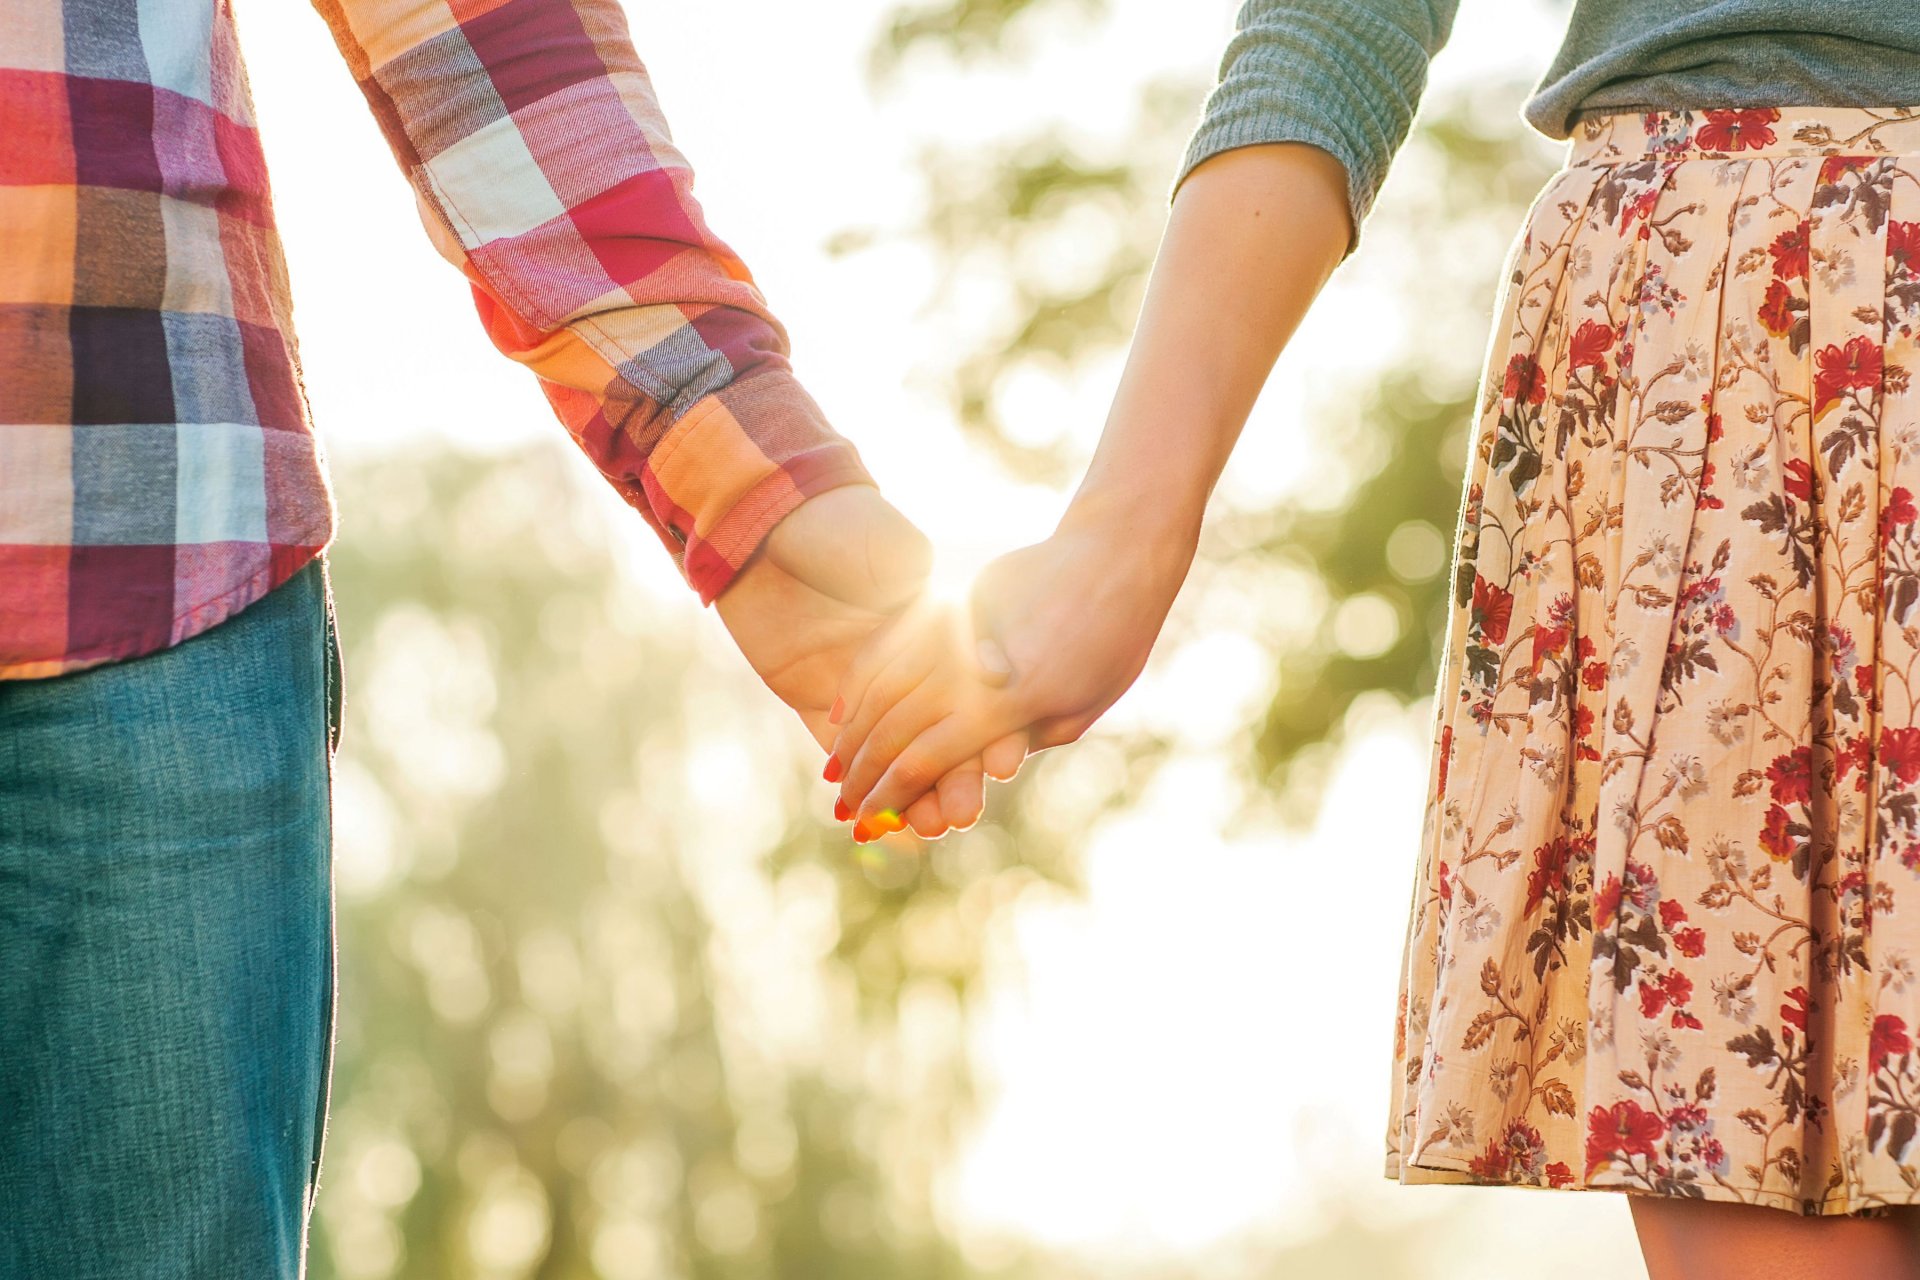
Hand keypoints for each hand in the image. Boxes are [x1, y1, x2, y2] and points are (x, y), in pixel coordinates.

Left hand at [715, 485, 1020, 837]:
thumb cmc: (838, 526)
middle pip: (939, 731)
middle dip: (954, 775)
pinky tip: (885, 824)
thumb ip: (946, 618)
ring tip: (930, 827)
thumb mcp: (893, 553)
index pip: (970, 690)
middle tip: (964, 813)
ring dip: (916, 793)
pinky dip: (868, 787)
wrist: (766, 521)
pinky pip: (847, 754)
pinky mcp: (819, 702)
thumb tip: (989, 663)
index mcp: (936, 629)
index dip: (989, 728)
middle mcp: (906, 664)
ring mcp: (863, 687)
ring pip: (897, 751)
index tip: (1006, 764)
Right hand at [829, 492, 1199, 827]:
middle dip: (860, 776)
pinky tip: (843, 708)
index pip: (923, 762)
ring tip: (834, 766)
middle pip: (892, 731)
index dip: (888, 797)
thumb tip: (984, 766)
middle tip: (839, 809)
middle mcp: (969, 670)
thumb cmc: (1113, 642)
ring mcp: (954, 632)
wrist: (1113, 556)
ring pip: (881, 688)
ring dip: (851, 734)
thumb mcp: (1077, 711)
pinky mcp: (951, 604)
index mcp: (1006, 708)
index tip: (866, 824)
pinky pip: (891, 645)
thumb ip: (1021, 738)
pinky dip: (862, 680)